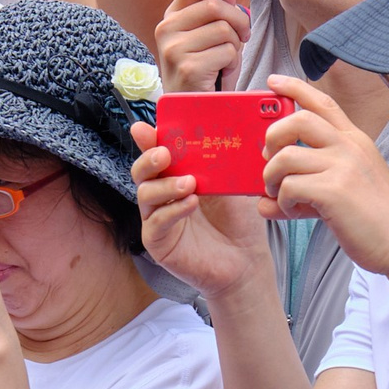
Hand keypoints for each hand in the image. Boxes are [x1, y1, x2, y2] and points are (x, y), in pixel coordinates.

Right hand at [130, 119, 269, 299]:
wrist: (247, 260)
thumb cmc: (239, 221)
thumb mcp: (230, 183)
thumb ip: (216, 160)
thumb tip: (217, 129)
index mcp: (176, 176)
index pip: (157, 154)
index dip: (148, 140)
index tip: (146, 128)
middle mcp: (162, 196)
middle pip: (141, 172)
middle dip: (149, 159)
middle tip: (165, 153)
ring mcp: (157, 219)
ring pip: (145, 194)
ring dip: (165, 185)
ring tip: (190, 183)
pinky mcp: (157, 242)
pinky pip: (155, 222)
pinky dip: (172, 210)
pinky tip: (191, 203)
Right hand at [155, 0, 248, 92]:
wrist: (188, 108)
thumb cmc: (201, 73)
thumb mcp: (210, 37)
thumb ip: (218, 11)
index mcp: (171, 18)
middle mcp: (167, 29)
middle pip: (216, 7)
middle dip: (238, 21)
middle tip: (242, 38)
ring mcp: (175, 48)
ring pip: (224, 30)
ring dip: (235, 47)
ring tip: (224, 61)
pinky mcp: (188, 66)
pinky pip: (226, 52)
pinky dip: (232, 63)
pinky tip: (221, 73)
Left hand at [259, 77, 388, 275]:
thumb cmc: (376, 219)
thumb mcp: (347, 189)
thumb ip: (307, 188)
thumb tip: (264, 201)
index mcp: (355, 141)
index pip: (323, 102)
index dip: (295, 88)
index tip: (272, 82)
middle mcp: (349, 147)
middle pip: (297, 120)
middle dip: (272, 138)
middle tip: (269, 161)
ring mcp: (343, 167)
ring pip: (285, 156)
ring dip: (271, 177)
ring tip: (278, 195)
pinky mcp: (334, 191)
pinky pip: (288, 187)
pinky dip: (281, 202)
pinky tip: (293, 211)